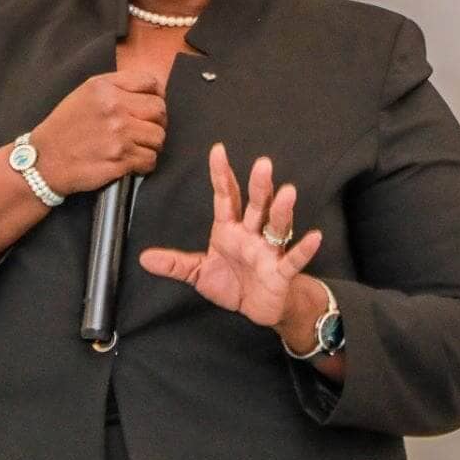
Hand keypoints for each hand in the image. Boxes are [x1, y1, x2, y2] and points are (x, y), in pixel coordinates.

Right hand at [28, 71, 166, 196]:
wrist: (44, 160)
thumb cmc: (65, 127)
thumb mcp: (84, 94)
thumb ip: (116, 86)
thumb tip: (153, 91)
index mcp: (105, 88)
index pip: (151, 83)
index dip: (156, 95)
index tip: (149, 107)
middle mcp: (114, 108)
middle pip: (160, 111)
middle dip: (157, 122)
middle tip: (145, 130)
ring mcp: (119, 135)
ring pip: (159, 137)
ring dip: (151, 144)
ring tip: (137, 146)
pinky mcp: (120, 160)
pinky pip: (150, 160)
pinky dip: (145, 163)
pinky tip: (131, 161)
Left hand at [138, 144, 322, 327]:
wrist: (258, 309)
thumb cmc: (233, 284)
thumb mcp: (199, 274)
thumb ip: (175, 264)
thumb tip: (144, 258)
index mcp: (230, 230)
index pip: (226, 196)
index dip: (221, 174)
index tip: (218, 150)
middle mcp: (251, 234)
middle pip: (256, 205)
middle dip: (259, 185)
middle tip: (262, 163)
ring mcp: (268, 251)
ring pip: (276, 225)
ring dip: (282, 210)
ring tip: (288, 192)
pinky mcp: (281, 272)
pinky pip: (294, 259)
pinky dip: (304, 248)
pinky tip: (314, 237)